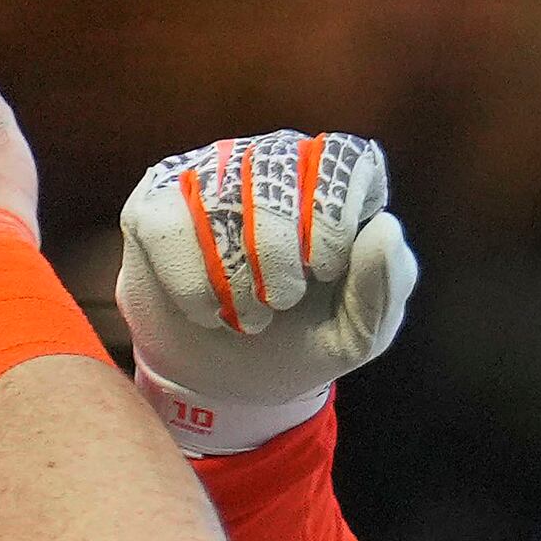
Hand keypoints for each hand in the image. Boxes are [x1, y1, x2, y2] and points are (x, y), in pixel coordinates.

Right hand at [113, 131, 419, 449]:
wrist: (224, 382)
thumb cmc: (298, 341)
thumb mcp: (356, 335)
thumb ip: (386, 288)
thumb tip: (384, 228)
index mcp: (330, 182)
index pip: (344, 158)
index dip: (333, 216)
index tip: (323, 269)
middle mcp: (270, 161)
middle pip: (278, 171)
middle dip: (281, 253)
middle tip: (282, 300)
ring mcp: (207, 174)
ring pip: (221, 198)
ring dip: (238, 279)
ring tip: (247, 315)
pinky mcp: (155, 203)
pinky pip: (170, 229)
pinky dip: (194, 288)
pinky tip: (207, 311)